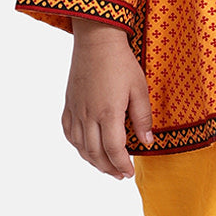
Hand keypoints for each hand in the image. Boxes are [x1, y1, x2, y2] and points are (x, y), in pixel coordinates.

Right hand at [61, 18, 153, 178]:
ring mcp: (76, 110)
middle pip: (95, 153)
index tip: (129, 173)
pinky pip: (69, 132)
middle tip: (120, 174)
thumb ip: (142, 118)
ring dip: (93, 160)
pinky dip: (77, 145)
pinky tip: (86, 148)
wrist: (96, 40)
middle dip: (108, 168)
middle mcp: (88, 115)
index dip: (122, 165)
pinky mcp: (69, 103)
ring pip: (80, 146)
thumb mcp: (140, 89)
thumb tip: (147, 142)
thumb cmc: (121, 62)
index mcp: (108, 112)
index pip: (114, 150)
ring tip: (106, 166)